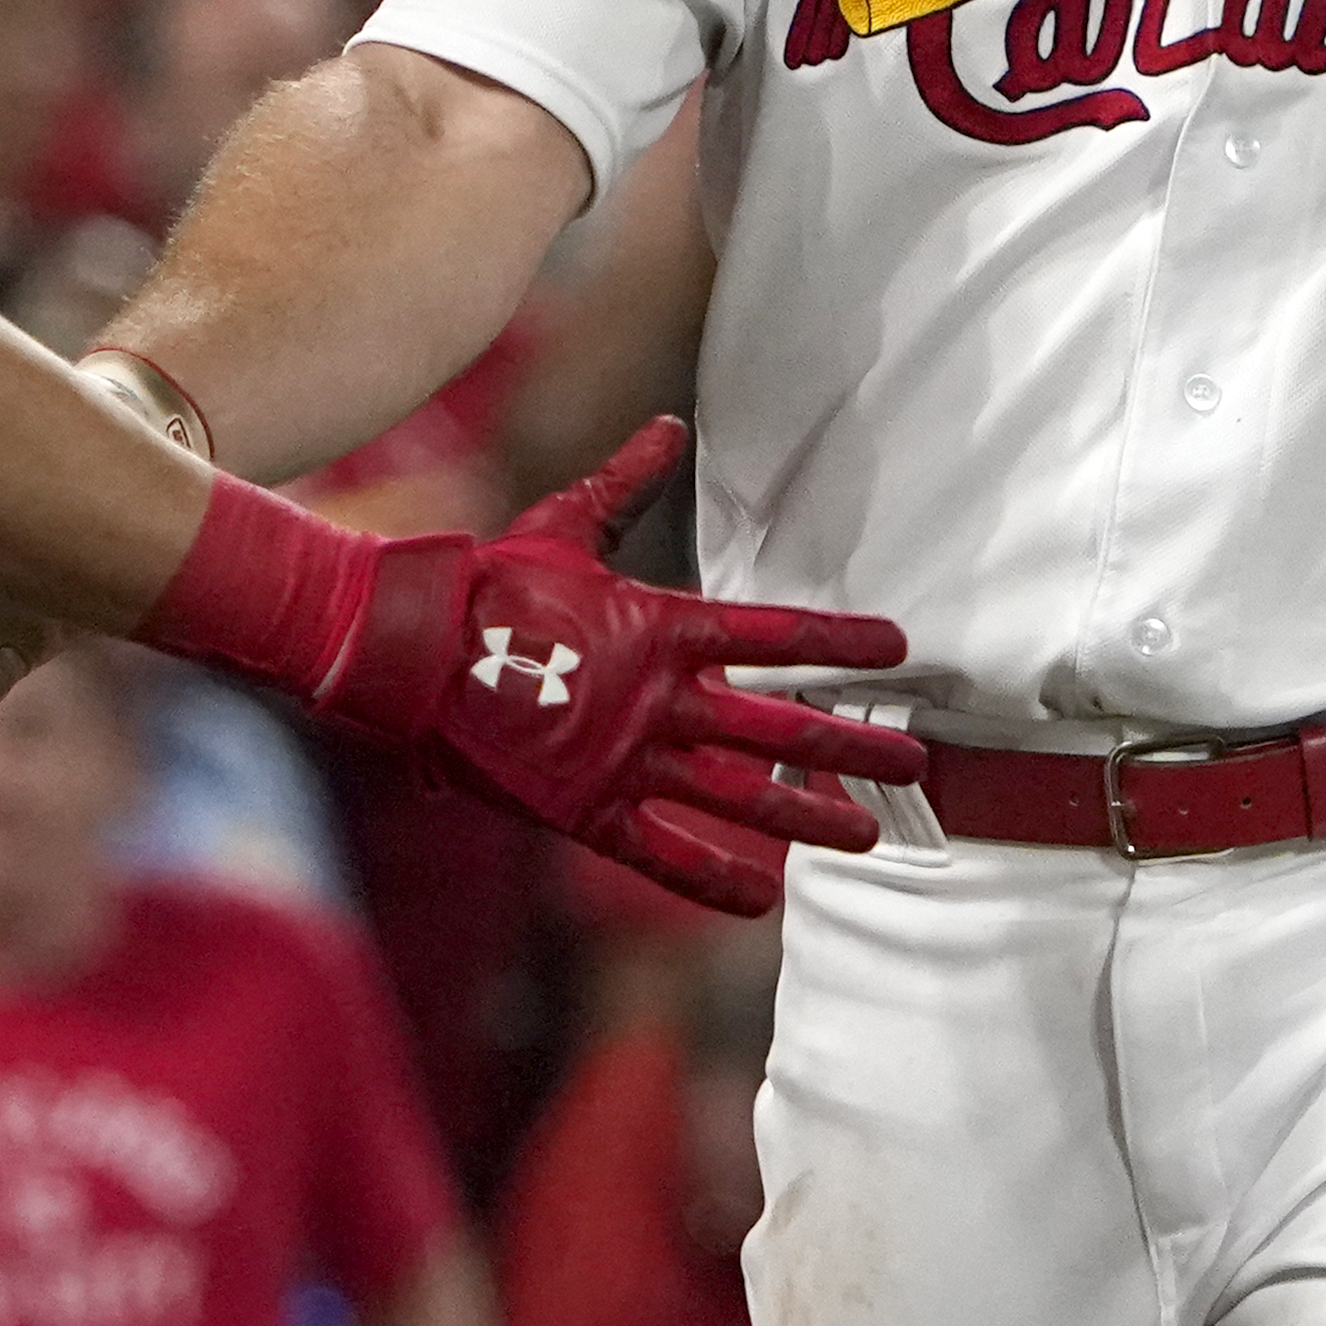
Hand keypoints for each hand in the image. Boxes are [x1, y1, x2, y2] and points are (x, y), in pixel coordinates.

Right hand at [303, 422, 924, 917]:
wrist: (409, 647)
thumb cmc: (487, 582)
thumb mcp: (564, 523)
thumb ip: (628, 483)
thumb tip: (669, 425)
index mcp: (659, 627)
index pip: (774, 636)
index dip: (840, 641)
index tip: (898, 646)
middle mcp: (658, 699)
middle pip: (779, 730)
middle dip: (853, 746)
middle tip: (916, 764)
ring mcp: (626, 759)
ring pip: (739, 800)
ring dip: (809, 818)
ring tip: (868, 835)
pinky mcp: (585, 809)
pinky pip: (661, 854)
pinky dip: (713, 879)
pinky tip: (764, 899)